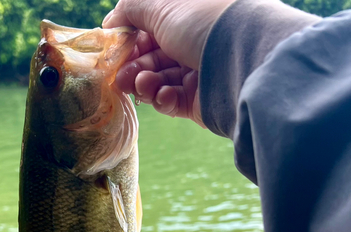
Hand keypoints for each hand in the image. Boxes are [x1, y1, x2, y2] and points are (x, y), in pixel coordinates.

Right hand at [103, 0, 235, 125]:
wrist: (240, 57)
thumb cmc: (201, 22)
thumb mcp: (160, 4)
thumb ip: (131, 9)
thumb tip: (110, 21)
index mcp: (184, 18)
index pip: (148, 32)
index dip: (129, 43)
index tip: (114, 52)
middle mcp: (190, 44)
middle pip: (150, 60)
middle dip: (133, 69)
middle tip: (120, 78)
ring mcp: (195, 73)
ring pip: (158, 82)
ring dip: (144, 85)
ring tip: (142, 85)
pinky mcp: (198, 100)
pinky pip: (172, 101)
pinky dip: (163, 99)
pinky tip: (165, 95)